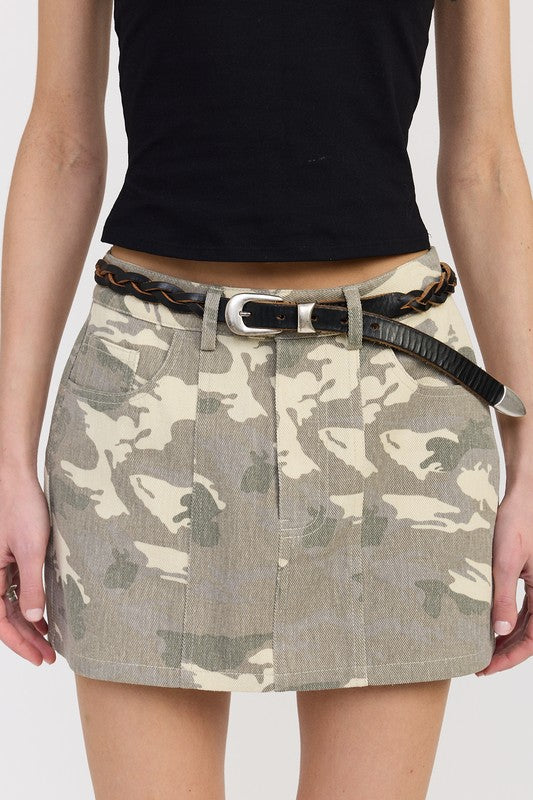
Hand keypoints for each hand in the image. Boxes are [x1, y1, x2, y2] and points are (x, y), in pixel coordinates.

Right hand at [0, 470, 55, 665]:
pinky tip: (43, 615)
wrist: (18, 479)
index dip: (20, 643)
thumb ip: (31, 585)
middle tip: (48, 657)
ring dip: (28, 624)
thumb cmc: (21, 508)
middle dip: (26, 639)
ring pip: (10, 605)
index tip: (39, 658)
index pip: (0, 621)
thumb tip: (33, 618)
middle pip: (5, 617)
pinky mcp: (9, 557)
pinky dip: (28, 605)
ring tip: (48, 641)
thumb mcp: (31, 550)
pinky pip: (14, 589)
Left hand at [476, 485, 532, 676]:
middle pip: (531, 635)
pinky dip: (510, 620)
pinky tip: (492, 626)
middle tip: (480, 665)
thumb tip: (500, 630)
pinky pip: (526, 607)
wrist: (522, 496)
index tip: (487, 668)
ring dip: (508, 638)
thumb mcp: (505, 561)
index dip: (511, 658)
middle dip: (507, 652)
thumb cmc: (516, 522)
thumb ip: (503, 596)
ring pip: (528, 623)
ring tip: (484, 650)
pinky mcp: (531, 577)